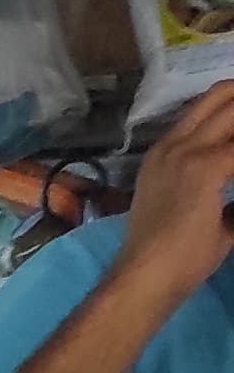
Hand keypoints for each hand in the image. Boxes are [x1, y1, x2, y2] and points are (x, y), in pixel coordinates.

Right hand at [115, 84, 233, 299]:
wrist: (147, 278)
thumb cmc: (172, 257)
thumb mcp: (200, 213)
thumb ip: (227, 196)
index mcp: (165, 154)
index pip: (209, 108)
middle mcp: (171, 145)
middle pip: (222, 94)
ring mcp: (186, 153)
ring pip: (233, 110)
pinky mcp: (205, 168)